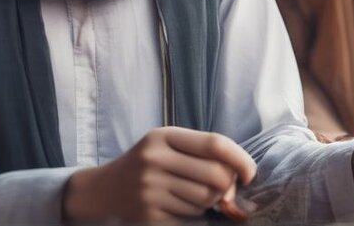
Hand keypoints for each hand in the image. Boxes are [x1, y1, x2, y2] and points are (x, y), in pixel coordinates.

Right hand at [62, 127, 256, 222]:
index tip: (250, 173)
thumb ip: (202, 152)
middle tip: (223, 190)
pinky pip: (190, 218)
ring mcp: (150, 189)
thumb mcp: (167, 145)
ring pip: (206, 200)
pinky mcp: (148, 214)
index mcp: (164, 137)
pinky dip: (193, 215)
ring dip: (209, 202)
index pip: (216, 144)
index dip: (241, 159)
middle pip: (216, 176)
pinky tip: (179, 206)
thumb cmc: (146, 164)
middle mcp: (155, 160)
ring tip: (192, 194)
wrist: (103, 190)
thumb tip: (239, 177)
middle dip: (227, 186)